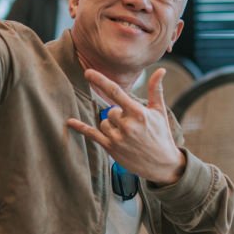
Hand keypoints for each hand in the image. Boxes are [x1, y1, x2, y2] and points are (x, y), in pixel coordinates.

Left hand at [67, 68, 186, 186]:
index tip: (88, 72)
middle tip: (133, 126)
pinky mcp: (111, 148)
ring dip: (112, 126)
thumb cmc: (161, 135)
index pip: (115, 92)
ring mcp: (118, 138)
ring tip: (128, 135)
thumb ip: (156, 90)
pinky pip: (92, 134)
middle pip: (110, 110)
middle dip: (118, 115)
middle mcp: (127, 125)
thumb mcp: (159, 111)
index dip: (100, 81)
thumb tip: (161, 69)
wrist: (163, 164)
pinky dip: (81, 127)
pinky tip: (70, 122)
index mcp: (138, 113)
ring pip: (103, 122)